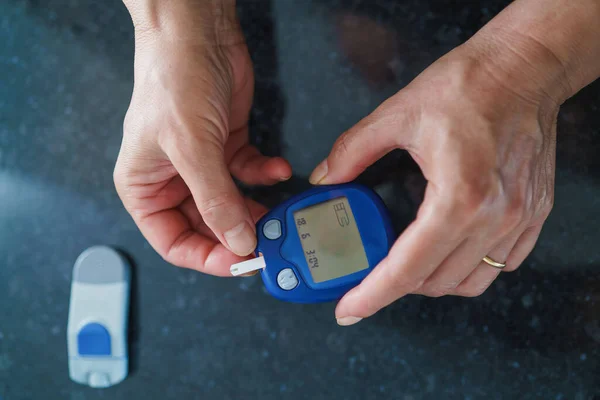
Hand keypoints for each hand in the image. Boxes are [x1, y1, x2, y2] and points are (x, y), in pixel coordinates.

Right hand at [114, 4, 290, 275]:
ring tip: (278, 213)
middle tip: (268, 241)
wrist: (197, 33)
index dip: (205, 257)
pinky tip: (279, 169)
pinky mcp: (228, 148)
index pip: (173, 242)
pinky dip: (265, 175)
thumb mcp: (192, 148)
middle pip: (207, 228)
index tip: (238, 262)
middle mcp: (172, 180)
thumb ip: (216, 200)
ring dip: (257, 209)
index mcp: (145, 187)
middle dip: (237, 235)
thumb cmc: (173, 80)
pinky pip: (249, 175)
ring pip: (232, 205)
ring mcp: (202, 165)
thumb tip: (238, 241)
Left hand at [310, 43, 559, 323]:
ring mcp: (518, 219)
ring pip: (469, 283)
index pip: (407, 268)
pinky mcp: (533, 214)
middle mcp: (494, 216)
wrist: (524, 67)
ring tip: (403, 266)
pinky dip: (468, 269)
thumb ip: (353, 151)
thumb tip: (326, 177)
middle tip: (368, 276)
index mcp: (458, 196)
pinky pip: (501, 265)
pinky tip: (446, 252)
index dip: (371, 296)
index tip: (348, 310)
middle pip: (435, 282)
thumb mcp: (397, 114)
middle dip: (394, 286)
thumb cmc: (469, 85)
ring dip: (430, 282)